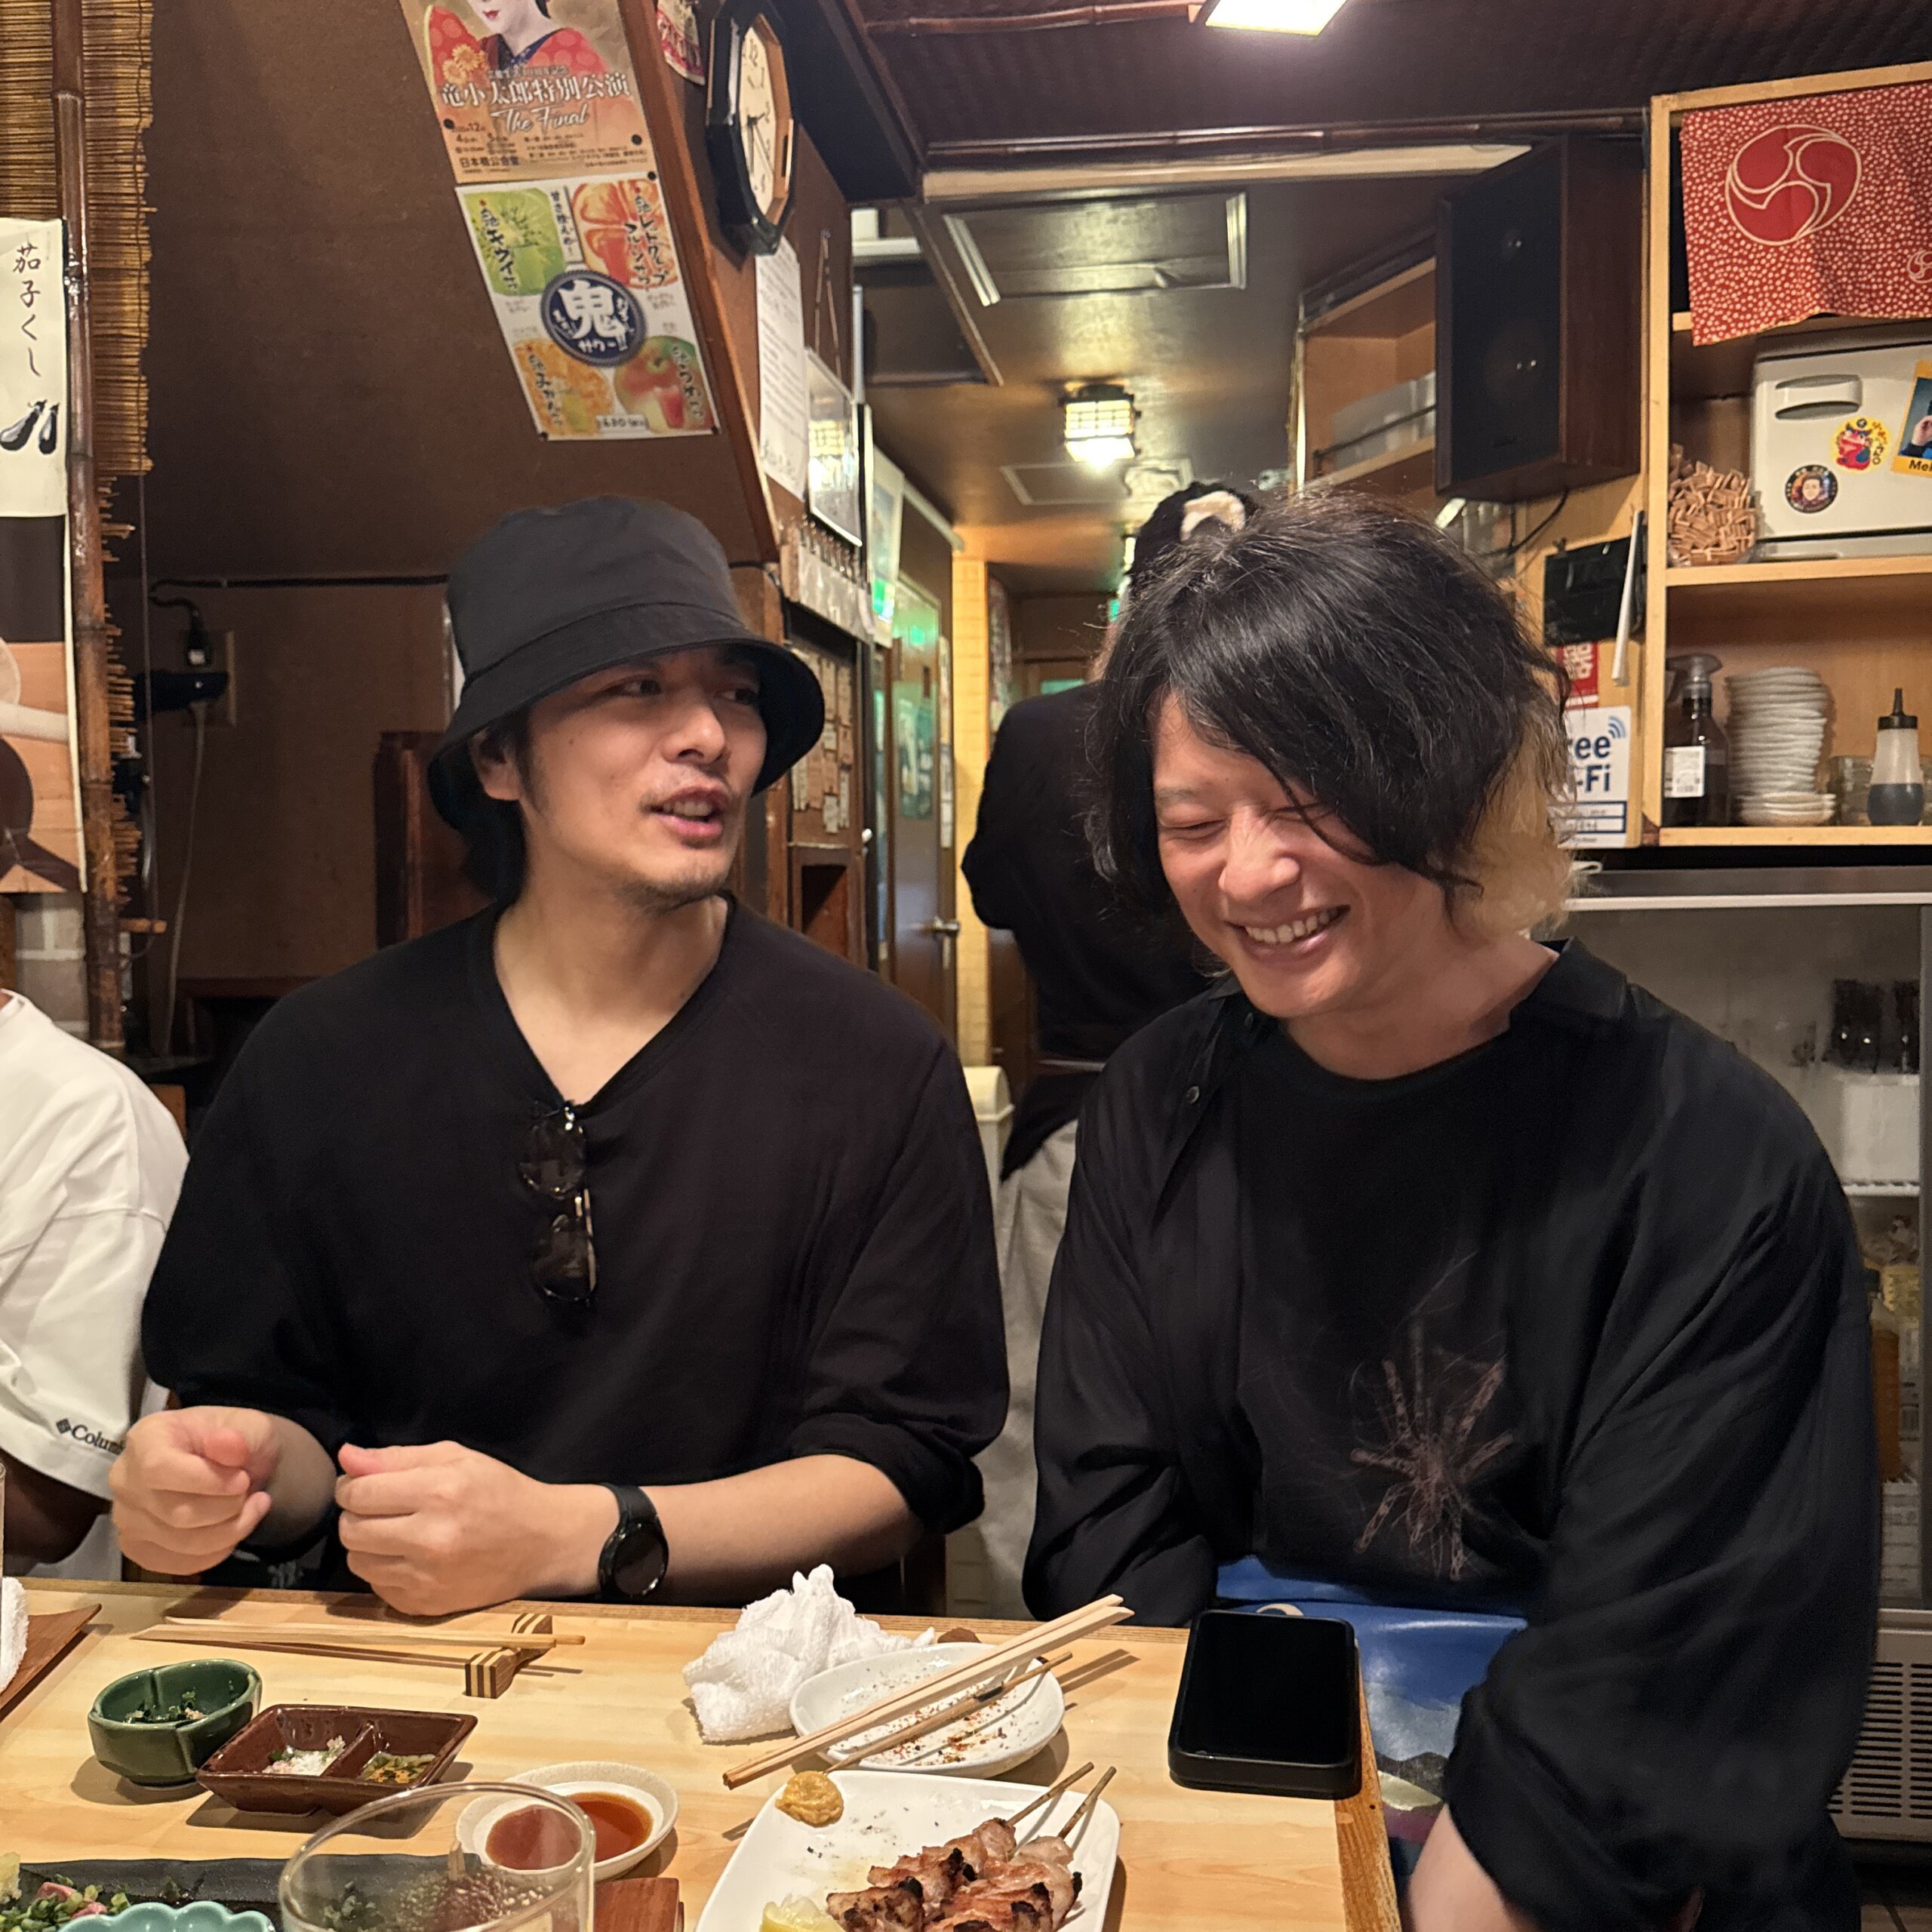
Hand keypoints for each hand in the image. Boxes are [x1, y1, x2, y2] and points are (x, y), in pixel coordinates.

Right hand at [110, 1407, 280, 1575]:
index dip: (207, 1481)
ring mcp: (126, 1519)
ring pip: (181, 1543)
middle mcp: (125, 1481)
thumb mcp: (244, 1426)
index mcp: (145, 1439)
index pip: (159, 1469)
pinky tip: (231, 1528)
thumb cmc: (232, 1441)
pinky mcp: (138, 1548)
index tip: (242, 1479)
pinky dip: (216, 1552)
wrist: (230, 1464)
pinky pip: (178, 1564)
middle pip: (176, 1513)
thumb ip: (236, 1437)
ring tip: (249, 1508)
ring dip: (228, 1531)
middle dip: (227, 1507)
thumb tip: (230, 1445)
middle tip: (248, 1491)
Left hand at [335, 1442, 616, 1616]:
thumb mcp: (456, 1457)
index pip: (359, 1494)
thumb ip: (397, 1457)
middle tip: (376, 1506)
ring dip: (366, 1544)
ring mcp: (428, 1577)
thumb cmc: (499, 1492)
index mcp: (439, 1493)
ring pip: (357, 1561)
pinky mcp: (426, 1605)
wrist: (541, 1543)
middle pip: (351, 1530)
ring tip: (394, 1531)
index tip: (361, 1484)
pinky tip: (409, 1555)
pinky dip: (384, 1569)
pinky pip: (377, 1586)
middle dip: (354, 1514)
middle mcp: (431, 1539)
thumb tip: (347, 1457)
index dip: (351, 1486)